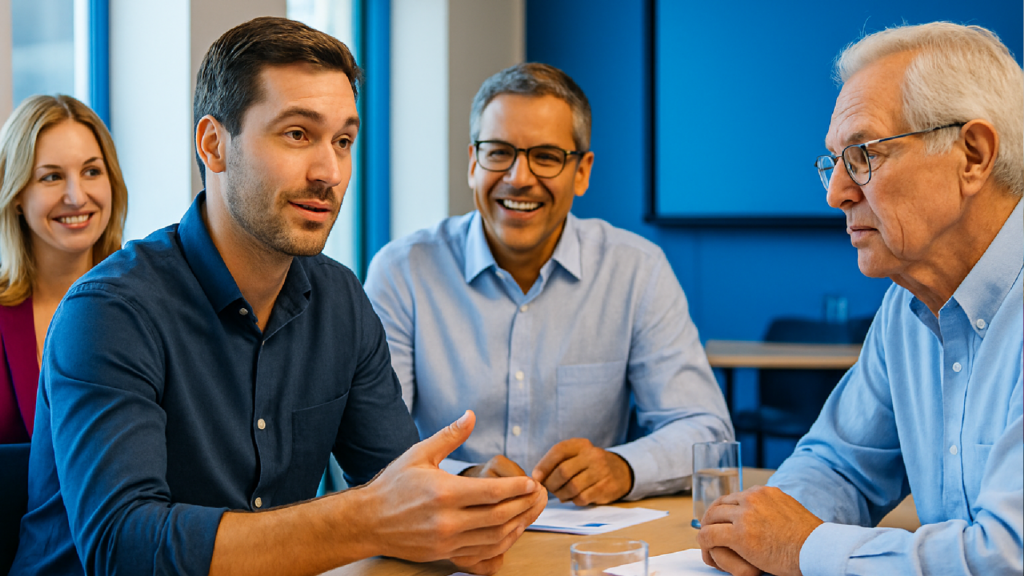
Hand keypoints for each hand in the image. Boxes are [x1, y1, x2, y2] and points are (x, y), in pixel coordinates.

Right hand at [356, 411, 546, 572]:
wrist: (368, 521)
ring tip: (532, 512)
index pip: (492, 492)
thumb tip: (470, 415)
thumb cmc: (393, 485)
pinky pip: (482, 552)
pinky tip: (511, 531)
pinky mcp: (444, 554)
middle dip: (525, 506)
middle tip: (542, 496)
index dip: (517, 488)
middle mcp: (447, 520)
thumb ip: (449, 436)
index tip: (532, 482)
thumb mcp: (420, 454)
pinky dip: (501, 543)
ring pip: (494, 538)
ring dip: (518, 525)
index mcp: (443, 493)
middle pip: (499, 516)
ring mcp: (446, 541)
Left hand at [531, 438, 632, 504]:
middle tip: (548, 488)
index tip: (536, 477)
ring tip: (560, 494)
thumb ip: (556, 462)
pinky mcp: (605, 487)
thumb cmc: (588, 465)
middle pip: (563, 471)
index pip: (559, 451)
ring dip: (561, 494)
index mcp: (581, 444)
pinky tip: (573, 497)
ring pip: (572, 487)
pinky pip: (582, 498)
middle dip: (551, 484)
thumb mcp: (575, 455)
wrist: (620, 471)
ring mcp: (601, 471)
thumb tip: (537, 478)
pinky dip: (573, 500)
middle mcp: (592, 455)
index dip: (544, 465)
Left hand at [696, 486, 822, 575]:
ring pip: (710, 519)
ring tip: (709, 544)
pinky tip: (709, 552)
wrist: (816, 550)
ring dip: (707, 531)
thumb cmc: (808, 539)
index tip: (723, 523)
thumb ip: (773, 509)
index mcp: (764, 492)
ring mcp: (744, 515)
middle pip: (719, 505)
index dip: (724, 512)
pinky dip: (705, 544)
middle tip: (709, 532)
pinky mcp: (738, 534)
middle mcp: (752, 498)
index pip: (734, 497)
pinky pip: (709, 536)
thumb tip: (765, 516)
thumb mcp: (790, 512)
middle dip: (711, 520)